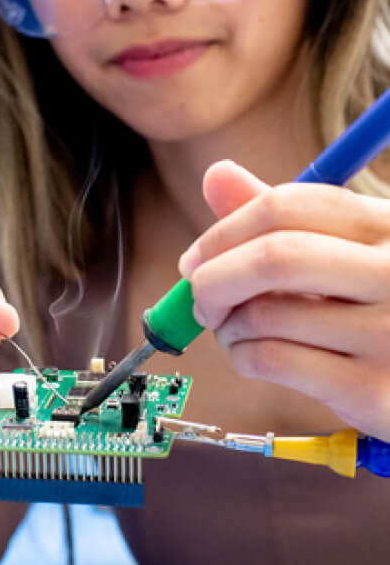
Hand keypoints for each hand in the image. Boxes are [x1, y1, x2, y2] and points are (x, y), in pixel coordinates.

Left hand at [177, 160, 389, 441]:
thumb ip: (283, 219)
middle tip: (199, 298)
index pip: (286, 207)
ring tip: (232, 331)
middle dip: (214, 279)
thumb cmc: (378, 309)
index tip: (195, 260)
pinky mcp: (374, 390)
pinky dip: (242, 358)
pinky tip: (249, 357)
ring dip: (226, 327)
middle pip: (274, 258)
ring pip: (266, 316)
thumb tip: (217, 174)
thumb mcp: (345, 253)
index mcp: (389, 225)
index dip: (224, 231)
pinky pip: (274, 361)